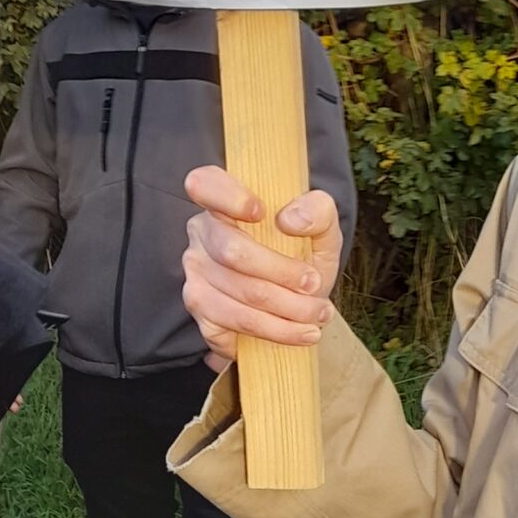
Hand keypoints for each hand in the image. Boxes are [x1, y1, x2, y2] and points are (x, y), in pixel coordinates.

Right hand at [182, 165, 340, 367]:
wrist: (299, 298)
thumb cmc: (303, 254)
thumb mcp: (322, 230)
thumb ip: (318, 211)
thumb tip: (290, 219)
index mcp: (224, 202)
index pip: (205, 184)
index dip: (228, 197)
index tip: (261, 213)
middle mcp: (202, 235)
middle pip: (233, 252)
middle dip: (283, 273)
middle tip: (315, 284)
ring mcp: (195, 274)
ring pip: (237, 296)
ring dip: (286, 312)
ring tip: (319, 314)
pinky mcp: (200, 310)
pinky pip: (232, 325)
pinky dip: (274, 332)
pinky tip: (299, 332)